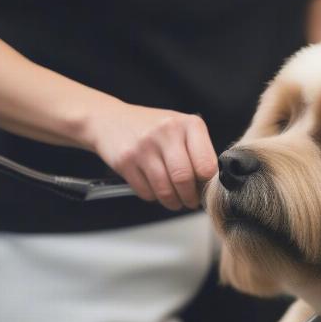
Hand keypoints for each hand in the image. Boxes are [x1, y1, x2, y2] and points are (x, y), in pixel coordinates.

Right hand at [86, 100, 217, 209]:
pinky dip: (154, 197)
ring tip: (175, 200)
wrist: (110, 119)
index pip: (206, 165)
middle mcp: (167, 132)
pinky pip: (146, 192)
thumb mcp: (181, 129)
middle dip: (190, 198)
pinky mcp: (125, 161)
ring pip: (165, 190)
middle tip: (190, 201)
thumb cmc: (153, 128)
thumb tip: (209, 186)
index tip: (205, 189)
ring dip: (173, 202)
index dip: (207, 184)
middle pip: (184, 180)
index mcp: (189, 124)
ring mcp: (144, 146)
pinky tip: (155, 188)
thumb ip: (198, 152)